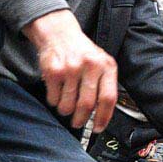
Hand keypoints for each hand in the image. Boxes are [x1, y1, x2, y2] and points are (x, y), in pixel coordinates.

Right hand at [23, 10, 117, 131]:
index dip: (103, 117)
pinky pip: (53, 99)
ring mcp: (71, 68)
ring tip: (66, 105)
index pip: (108, 98)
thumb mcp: (101, 63)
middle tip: (78, 122)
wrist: (60, 33)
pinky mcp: (54, 71)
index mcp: (106, 66)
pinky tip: (57, 93)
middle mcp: (91, 66)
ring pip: (68, 105)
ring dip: (66, 111)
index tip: (98, 128)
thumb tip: (104, 115)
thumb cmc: (83, 53)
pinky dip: (54, 101)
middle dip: (81, 119)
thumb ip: (105, 85)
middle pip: (86, 105)